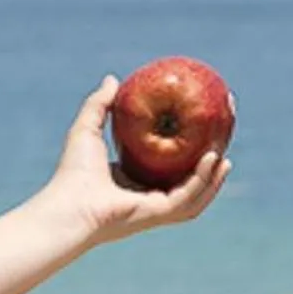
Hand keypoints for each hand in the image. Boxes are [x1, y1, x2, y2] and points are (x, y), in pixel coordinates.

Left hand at [40, 75, 229, 244]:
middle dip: (210, 162)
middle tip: (223, 136)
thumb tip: (113, 79)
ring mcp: (154, 208)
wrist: (66, 205)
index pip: (169, 163)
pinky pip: (187, 198)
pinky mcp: (157, 214)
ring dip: (213, 178)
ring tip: (226, 156)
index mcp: (133, 180)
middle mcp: (147, 196)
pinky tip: (212, 160)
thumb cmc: (72, 172)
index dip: (188, 145)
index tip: (203, 123)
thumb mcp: (87, 128)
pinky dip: (201, 181)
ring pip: (195, 195)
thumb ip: (99, 104)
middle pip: (188, 180)